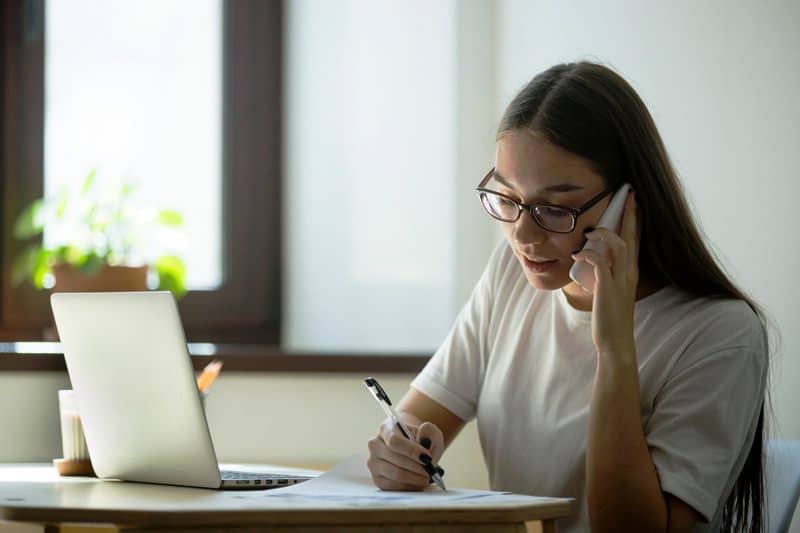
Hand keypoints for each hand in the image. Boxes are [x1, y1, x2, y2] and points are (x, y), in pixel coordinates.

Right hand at [366, 419, 444, 490]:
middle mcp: (375, 445)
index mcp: (386, 429)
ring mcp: (374, 463)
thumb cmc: (420, 439)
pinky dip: (408, 486)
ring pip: (394, 473)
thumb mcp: (429, 432)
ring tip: (427, 477)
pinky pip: (393, 486)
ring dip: (414, 478)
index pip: (394, 441)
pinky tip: (418, 483)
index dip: (411, 450)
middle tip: (430, 471)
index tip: (427, 458)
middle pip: (394, 458)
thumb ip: (429, 431)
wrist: (413, 449)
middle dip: (416, 467)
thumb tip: (423, 438)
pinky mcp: (377, 479)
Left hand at [571, 192, 638, 360]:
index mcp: (630, 273)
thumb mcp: (610, 290)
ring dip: (603, 234)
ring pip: (618, 246)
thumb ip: (605, 274)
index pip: (635, 241)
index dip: (634, 221)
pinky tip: (578, 254)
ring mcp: (620, 280)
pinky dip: (589, 254)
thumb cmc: (610, 317)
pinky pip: (599, 262)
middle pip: (631, 237)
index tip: (633, 203)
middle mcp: (629, 273)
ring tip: (590, 232)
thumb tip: (593, 261)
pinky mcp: (607, 288)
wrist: (615, 341)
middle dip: (629, 215)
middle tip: (628, 196)